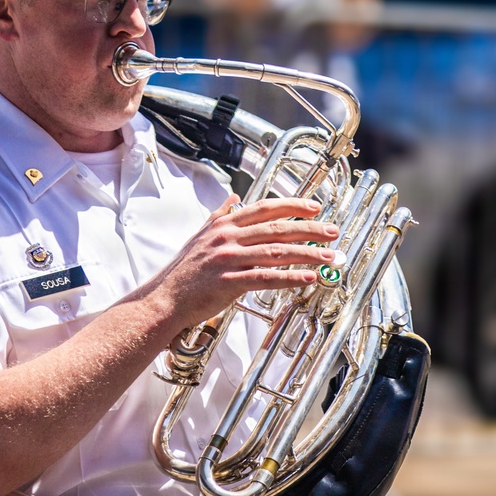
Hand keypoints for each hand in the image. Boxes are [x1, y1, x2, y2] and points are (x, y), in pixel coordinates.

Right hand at [144, 195, 339, 335]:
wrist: (164, 298)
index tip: (314, 207)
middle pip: (276, 228)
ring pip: (275, 252)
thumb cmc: (183, 270)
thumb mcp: (200, 234)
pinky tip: (308, 278)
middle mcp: (227, 237)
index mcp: (223, 224)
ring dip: (306, 253)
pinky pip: (265, 278)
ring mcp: (228, 259)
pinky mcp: (228, 282)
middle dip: (308, 229)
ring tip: (328, 255)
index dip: (291, 206)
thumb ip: (220, 214)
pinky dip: (289, 277)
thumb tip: (234, 197)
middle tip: (332, 231)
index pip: (264, 208)